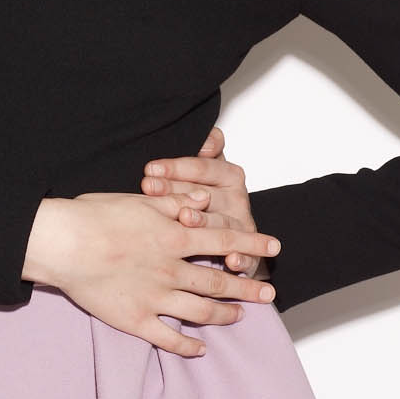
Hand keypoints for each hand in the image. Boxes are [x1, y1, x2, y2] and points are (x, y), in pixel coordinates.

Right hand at [22, 192, 278, 358]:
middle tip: (269, 292)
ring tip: (239, 317)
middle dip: (248, 287)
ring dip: (224, 315)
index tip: (274, 248)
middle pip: (219, 281)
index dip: (252, 245)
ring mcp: (155, 298)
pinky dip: (188, 346)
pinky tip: (200, 349)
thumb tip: (205, 200)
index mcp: (174, 237)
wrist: (63, 244)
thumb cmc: (95, 216)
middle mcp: (171, 270)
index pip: (224, 242)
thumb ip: (175, 202)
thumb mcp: (139, 199)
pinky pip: (168, 338)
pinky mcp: (135, 320)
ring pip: (200, 311)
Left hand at [139, 125, 267, 277]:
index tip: (150, 168)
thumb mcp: (203, 172)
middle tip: (150, 187)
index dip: (177, 167)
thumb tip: (209, 138)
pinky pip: (248, 258)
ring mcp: (243, 228)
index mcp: (229, 177)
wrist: (225, 236)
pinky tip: (229, 260)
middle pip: (208, 194)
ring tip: (184, 218)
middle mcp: (238, 201)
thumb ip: (206, 151)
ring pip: (222, 224)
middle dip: (177, 192)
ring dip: (204, 221)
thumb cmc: (205, 200)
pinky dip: (242, 260)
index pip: (203, 168)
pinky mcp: (249, 256)